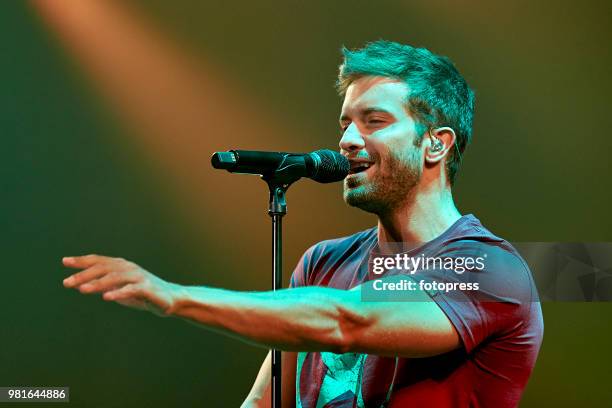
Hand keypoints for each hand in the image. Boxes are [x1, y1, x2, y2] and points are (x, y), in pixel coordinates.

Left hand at [62, 254, 178, 315]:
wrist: (170, 299)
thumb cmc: (142, 294)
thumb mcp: (118, 288)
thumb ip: (101, 285)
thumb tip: (79, 284)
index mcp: (121, 266)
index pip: (98, 260)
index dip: (82, 260)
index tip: (65, 262)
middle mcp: (129, 268)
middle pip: (103, 268)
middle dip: (84, 274)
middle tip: (67, 282)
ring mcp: (138, 277)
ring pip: (115, 277)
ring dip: (97, 283)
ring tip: (81, 289)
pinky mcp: (146, 288)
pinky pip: (130, 289)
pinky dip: (118, 292)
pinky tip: (106, 297)